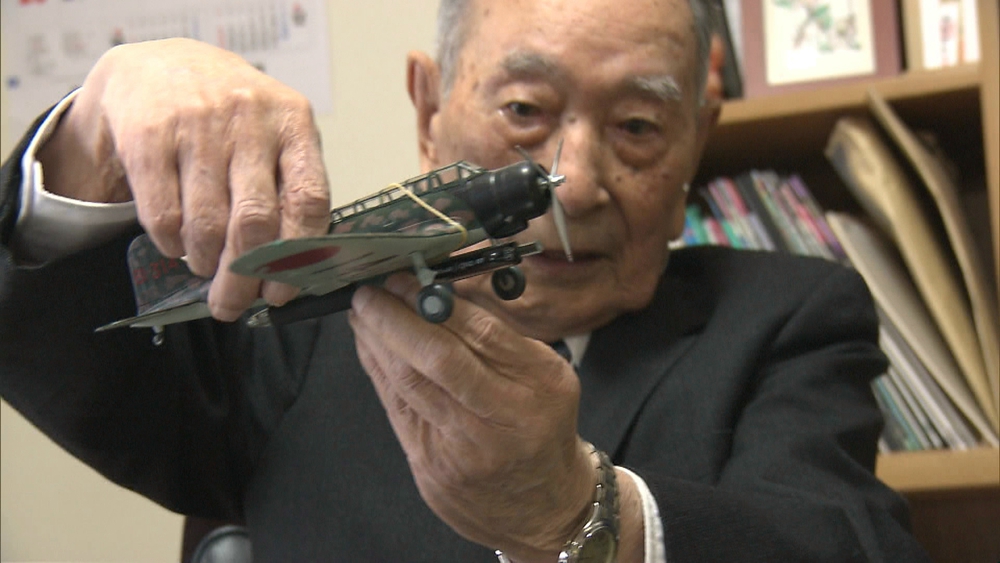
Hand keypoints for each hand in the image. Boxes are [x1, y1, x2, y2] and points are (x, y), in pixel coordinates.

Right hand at [37, 38, 330, 319]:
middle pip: (255, 222)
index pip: (309, 201)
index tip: (282, 292)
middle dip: (243, 277)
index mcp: (294, 124)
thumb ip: (290, 188)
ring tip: (205, 269)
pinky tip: (177, 246)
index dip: (298, 257)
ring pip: (206, 223)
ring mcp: (198, 125)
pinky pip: (163, 213)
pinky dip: (171, 244)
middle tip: (233, 304)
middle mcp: (250, 121)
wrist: (162, 65)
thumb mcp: (275, 136)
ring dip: (206, 262)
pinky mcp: (149, 135)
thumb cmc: (233, 118)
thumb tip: (295, 271)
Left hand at [348, 274, 595, 561]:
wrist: (542, 508)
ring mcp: (461, 450)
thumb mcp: (547, 374)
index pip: (480, 335)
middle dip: (394, 319)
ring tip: (361, 312)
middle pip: (437, 361)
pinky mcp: (430, 468)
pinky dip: (378, 372)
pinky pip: (397, 409)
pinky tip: (369, 346)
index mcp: (538, 388)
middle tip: (369, 292)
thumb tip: (438, 293)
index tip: (406, 278)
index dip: (434, 303)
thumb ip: (500, 337)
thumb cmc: (543, 426)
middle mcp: (501, 420)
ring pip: (408, 385)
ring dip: (376, 342)